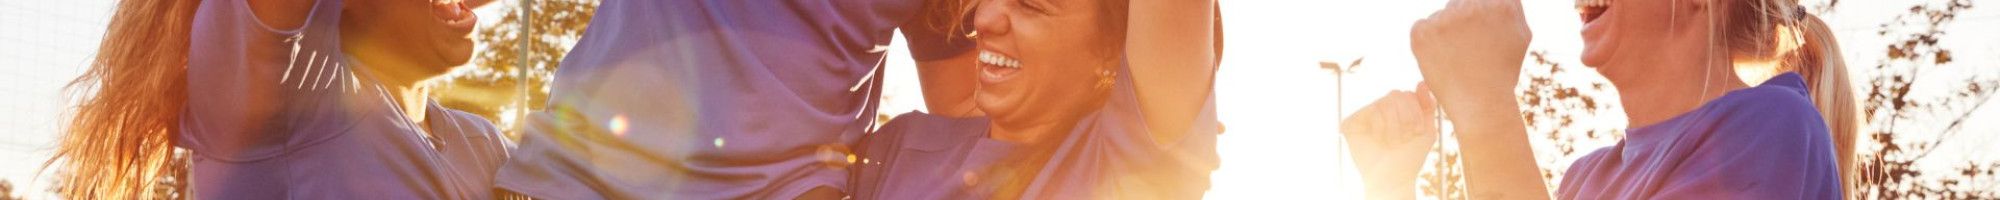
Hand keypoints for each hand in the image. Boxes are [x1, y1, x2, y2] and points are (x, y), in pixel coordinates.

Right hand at [1341, 85, 1439, 199]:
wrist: (1393, 178)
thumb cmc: (1409, 156)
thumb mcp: (1426, 130)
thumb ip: (1427, 106)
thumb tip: (1421, 83)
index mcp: (1395, 109)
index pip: (1407, 94)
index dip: (1415, 112)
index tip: (1416, 131)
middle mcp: (1378, 109)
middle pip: (1396, 94)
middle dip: (1406, 117)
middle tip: (1404, 137)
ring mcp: (1363, 115)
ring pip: (1384, 102)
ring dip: (1394, 126)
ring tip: (1391, 142)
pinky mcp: (1350, 122)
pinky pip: (1369, 111)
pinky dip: (1379, 127)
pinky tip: (1378, 140)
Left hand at [1409, 0, 1531, 124]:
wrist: (1480, 104)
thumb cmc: (1502, 73)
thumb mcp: (1521, 36)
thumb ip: (1512, 8)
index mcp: (1500, 5)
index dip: (1479, 19)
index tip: (1477, 36)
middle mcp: (1473, 7)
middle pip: (1460, 3)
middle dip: (1462, 22)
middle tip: (1467, 50)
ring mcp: (1445, 19)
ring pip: (1441, 15)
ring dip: (1445, 31)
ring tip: (1457, 58)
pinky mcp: (1422, 32)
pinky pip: (1421, 27)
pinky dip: (1427, 41)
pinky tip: (1441, 59)